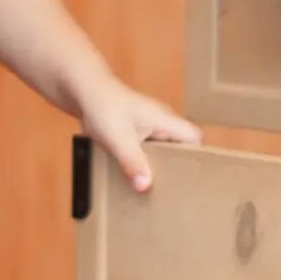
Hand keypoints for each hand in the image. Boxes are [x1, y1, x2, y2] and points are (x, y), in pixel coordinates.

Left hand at [77, 76, 201, 192]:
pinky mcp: (133, 129)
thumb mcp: (119, 139)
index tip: (193, 175)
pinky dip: (142, 161)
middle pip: (179, 146)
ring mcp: (147, 125)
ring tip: (154, 187)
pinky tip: (133, 175)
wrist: (83, 91)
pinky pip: (145, 148)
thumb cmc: (104, 107)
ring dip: (156, 165)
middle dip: (176, 166)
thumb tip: (145, 186)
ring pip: (161, 149)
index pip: (194, 137)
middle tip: (172, 188)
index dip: (197, 155)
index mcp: (164, 120)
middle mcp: (160, 122)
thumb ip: (133, 162)